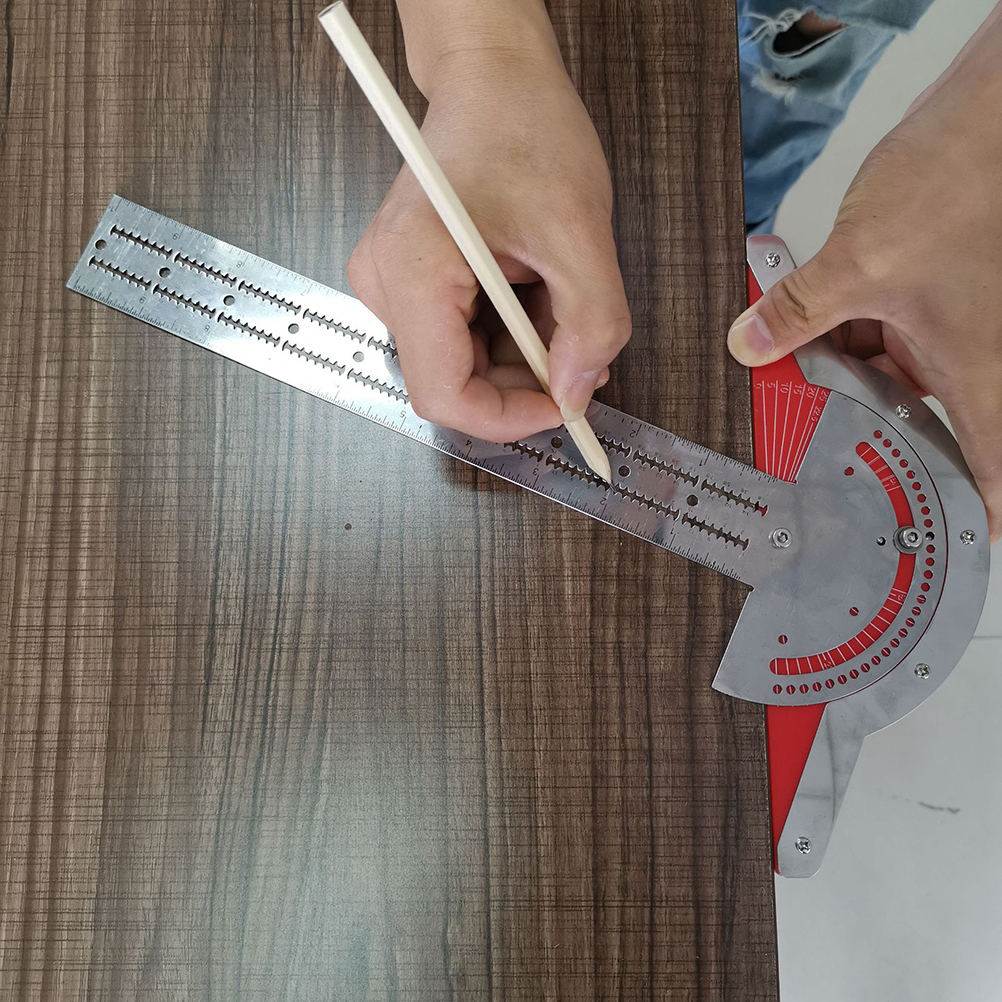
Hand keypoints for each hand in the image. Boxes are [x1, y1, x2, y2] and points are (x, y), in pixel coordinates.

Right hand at [347, 45, 629, 441]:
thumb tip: (575, 393)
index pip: (443, 395)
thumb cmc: (523, 127)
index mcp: (411, 270)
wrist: (491, 79)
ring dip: (522, 352)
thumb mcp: (579, 229)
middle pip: (454, 381)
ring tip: (557, 297)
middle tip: (579, 346)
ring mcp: (391, 284)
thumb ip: (591, 323)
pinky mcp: (408, 282)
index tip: (562, 405)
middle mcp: (384, 284)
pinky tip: (534, 290)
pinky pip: (460, 335)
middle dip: (524, 379)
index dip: (508, 417)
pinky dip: (508, 331)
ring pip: (462, 362)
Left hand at [726, 7, 1001, 541]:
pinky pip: (884, 329)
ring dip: (842, 371)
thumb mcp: (859, 265)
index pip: (990, 473)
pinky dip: (848, 329)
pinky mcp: (931, 291)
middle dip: (862, 428)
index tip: (944, 551)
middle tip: (809, 445)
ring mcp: (952, 324)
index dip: (972, 517)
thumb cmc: (960, 186)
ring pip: (893, 373)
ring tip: (790, 371)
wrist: (987, 112)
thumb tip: (750, 343)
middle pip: (918, 421)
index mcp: (975, 375)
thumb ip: (799, 311)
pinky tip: (805, 319)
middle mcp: (968, 358)